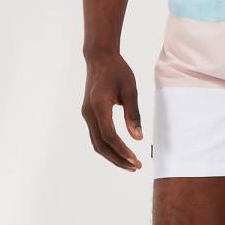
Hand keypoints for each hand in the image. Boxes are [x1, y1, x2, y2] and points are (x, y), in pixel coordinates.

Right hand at [81, 51, 143, 170]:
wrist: (99, 57)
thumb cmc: (117, 71)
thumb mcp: (130, 90)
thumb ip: (133, 114)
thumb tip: (138, 138)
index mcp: (99, 105)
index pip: (109, 136)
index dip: (122, 150)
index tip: (135, 160)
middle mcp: (89, 112)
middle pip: (101, 145)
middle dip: (118, 159)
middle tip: (135, 167)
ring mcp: (86, 115)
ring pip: (97, 144)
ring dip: (113, 156)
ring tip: (130, 165)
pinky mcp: (89, 115)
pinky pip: (96, 137)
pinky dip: (108, 148)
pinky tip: (121, 153)